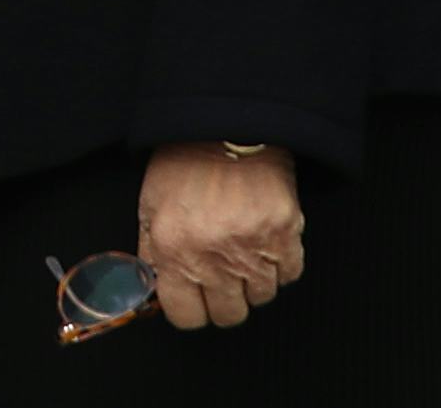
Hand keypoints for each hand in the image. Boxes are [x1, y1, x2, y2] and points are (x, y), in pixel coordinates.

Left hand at [136, 143, 303, 330]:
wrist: (226, 122)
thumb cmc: (184, 163)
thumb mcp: (150, 207)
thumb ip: (152, 256)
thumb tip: (156, 293)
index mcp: (174, 251)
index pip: (187, 317)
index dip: (192, 309)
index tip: (196, 299)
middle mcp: (213, 257)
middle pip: (229, 314)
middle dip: (225, 299)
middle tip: (223, 273)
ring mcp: (253, 247)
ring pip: (262, 297)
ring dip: (254, 280)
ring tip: (244, 249)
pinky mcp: (285, 233)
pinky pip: (290, 274)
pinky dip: (281, 264)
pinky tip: (266, 241)